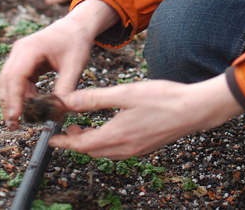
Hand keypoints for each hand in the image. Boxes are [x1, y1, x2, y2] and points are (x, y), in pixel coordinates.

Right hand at [0, 0, 118, 129]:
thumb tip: (57, 111)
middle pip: (6, 80)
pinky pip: (18, 80)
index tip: (15, 117)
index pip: (16, 76)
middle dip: (9, 104)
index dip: (13, 98)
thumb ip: (66, 88)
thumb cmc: (76, 41)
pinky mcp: (23, 60)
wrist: (76, 26)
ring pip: (9, 82)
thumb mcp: (75, 65)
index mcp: (31, 48)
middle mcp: (20, 50)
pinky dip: (23, 93)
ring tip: (27, 118)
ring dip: (15, 100)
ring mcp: (19, 54)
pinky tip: (34, 104)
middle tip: (14, 126)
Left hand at [49, 75, 242, 158]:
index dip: (64, 141)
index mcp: (116, 135)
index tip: (51, 138)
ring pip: (105, 151)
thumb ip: (95, 98)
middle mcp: (125, 148)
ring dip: (91, 142)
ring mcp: (137, 149)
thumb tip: (68, 101)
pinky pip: (119, 149)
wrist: (194, 109)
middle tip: (67, 128)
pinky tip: (110, 127)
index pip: (81, 145)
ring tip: (84, 127)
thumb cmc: (162, 98)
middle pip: (92, 151)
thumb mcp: (125, 93)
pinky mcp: (146, 146)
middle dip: (76, 142)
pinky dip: (106, 142)